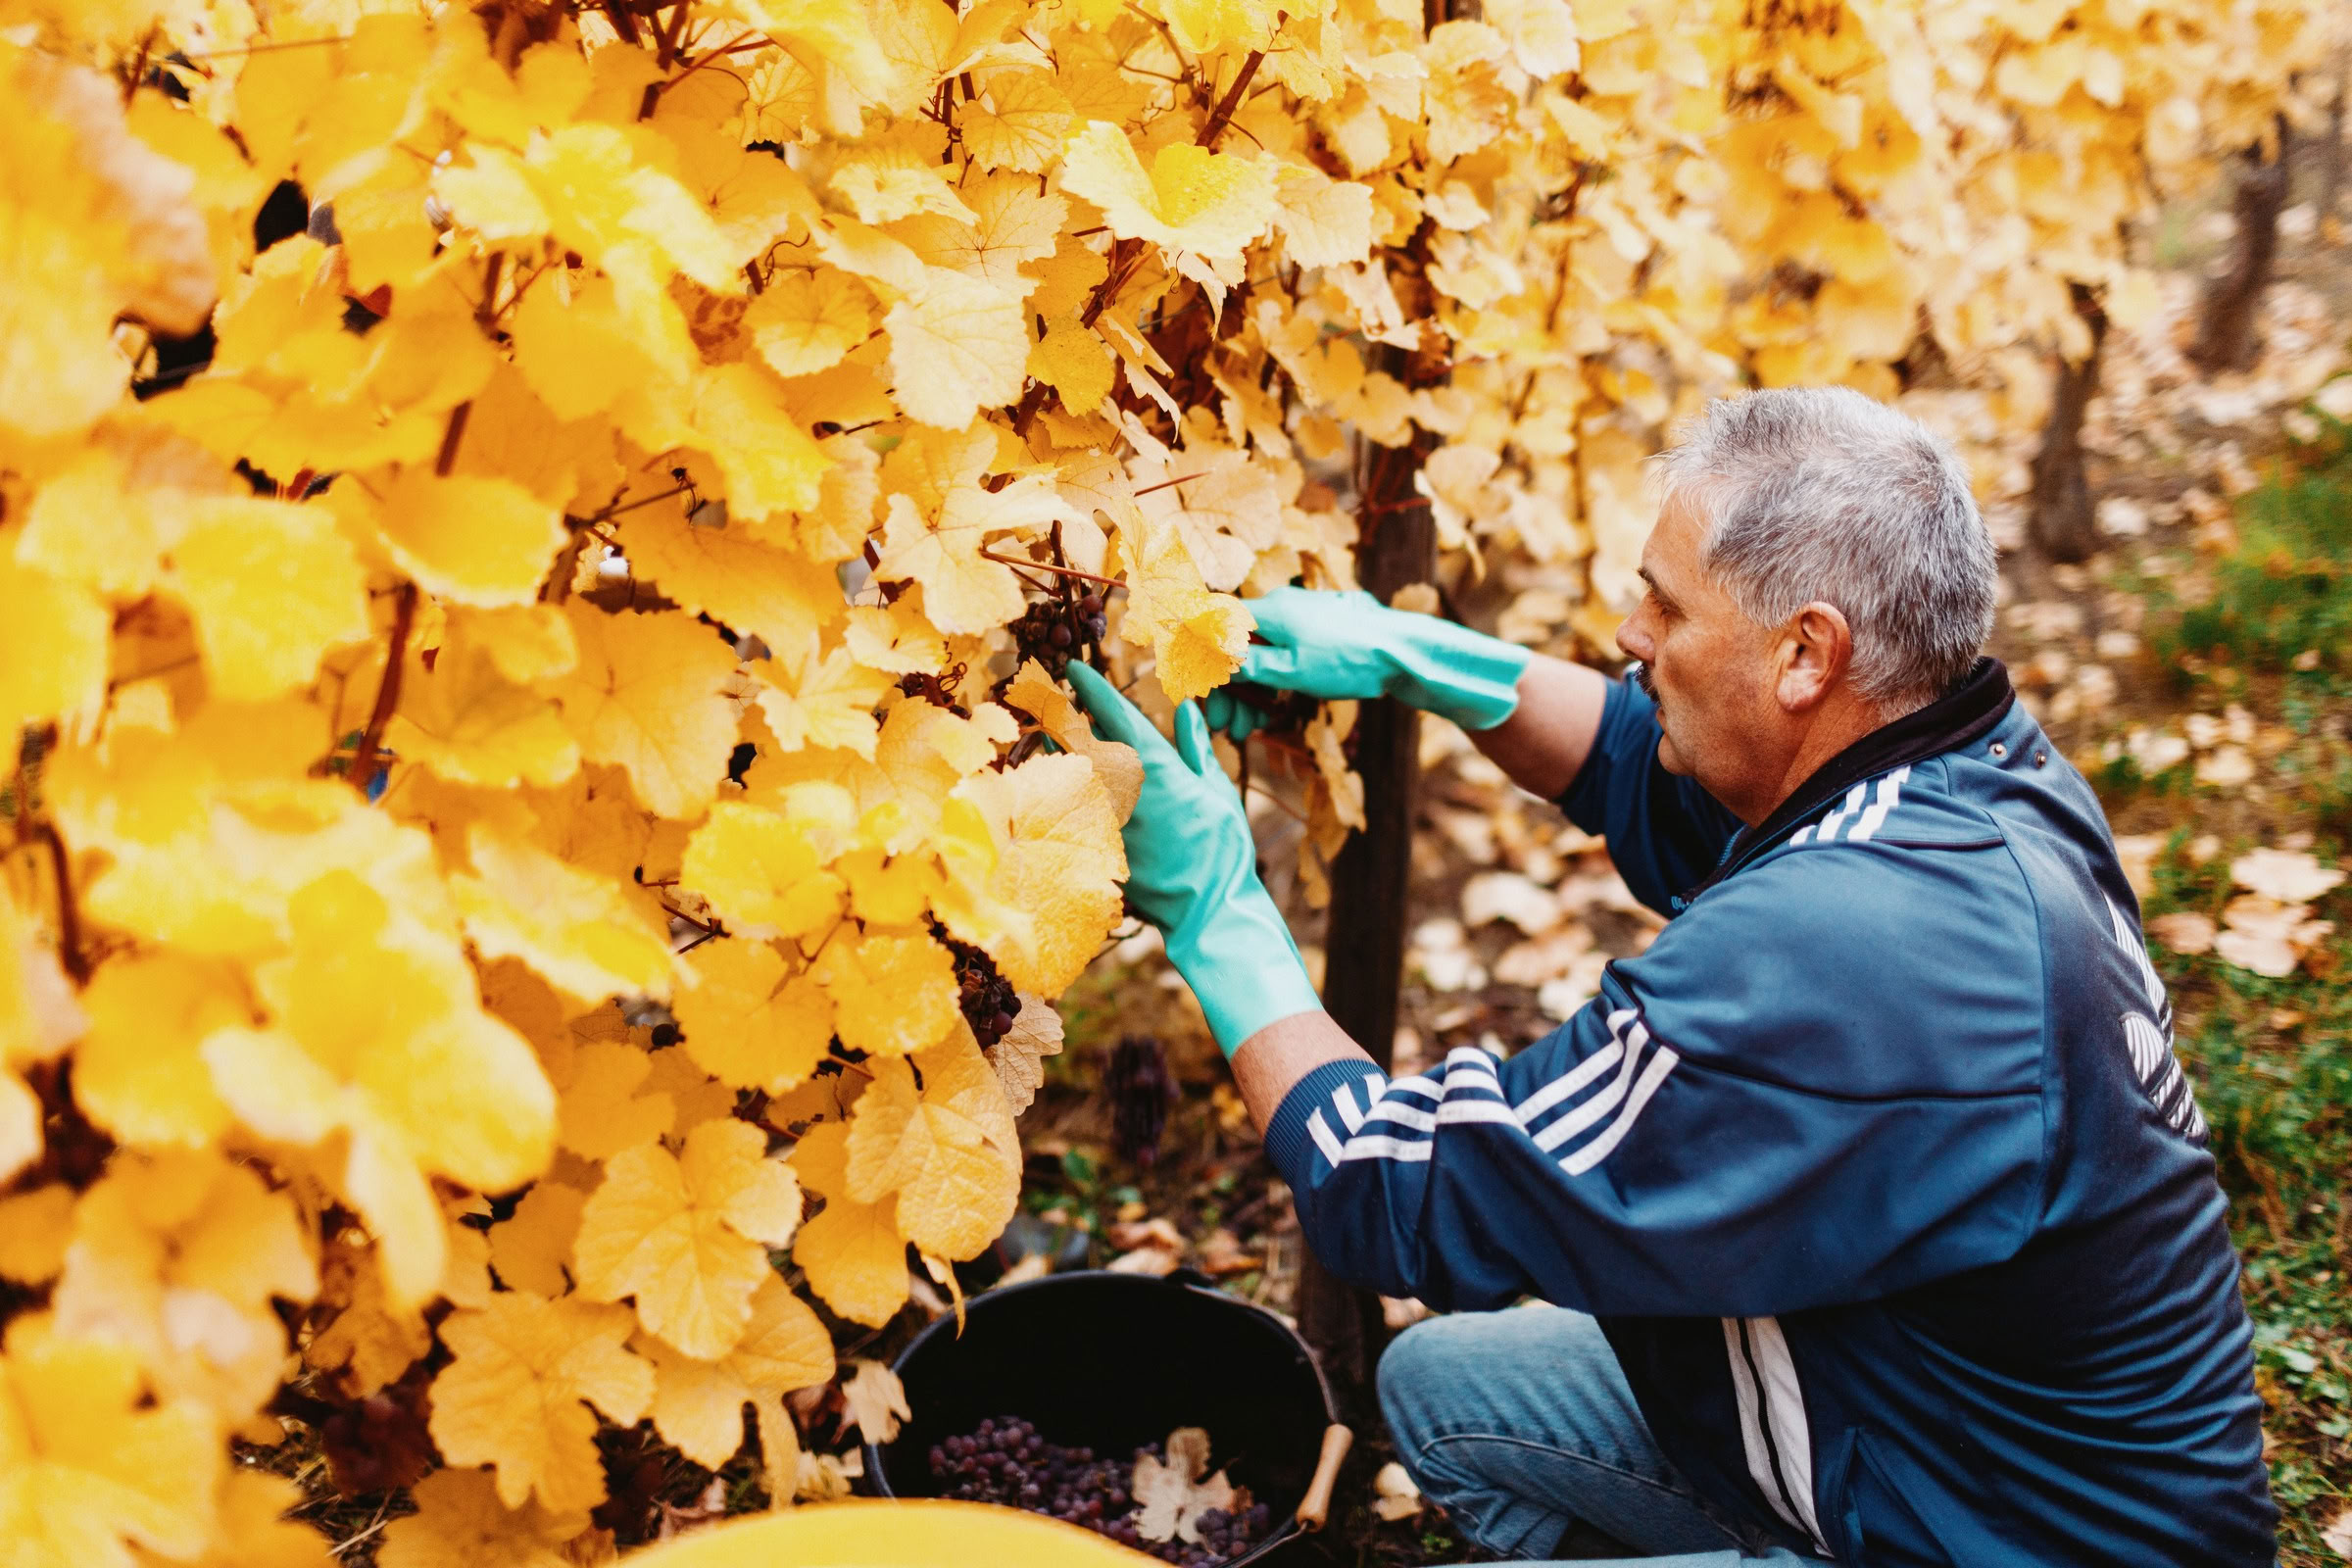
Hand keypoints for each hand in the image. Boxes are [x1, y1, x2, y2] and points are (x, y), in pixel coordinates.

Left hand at [1065, 664, 1322, 1056]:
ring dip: (1055, 756)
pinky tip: (1055, 792)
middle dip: (1061, 719)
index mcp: (1155, 766)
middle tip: (1048, 703)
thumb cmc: (1222, 847)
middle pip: (1076, 741)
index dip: (1091, 687)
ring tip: (1048, 743)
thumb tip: (1186, 709)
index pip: (1114, 714)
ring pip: (1065, 774)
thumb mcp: (1218, 791)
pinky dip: (1059, 797)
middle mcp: (1120, 787)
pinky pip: (1066, 812)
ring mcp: (1101, 817)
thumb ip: (1196, 748)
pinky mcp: (1092, 847)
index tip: (1074, 670)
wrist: (1208, 908)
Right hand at [1200, 587, 1531, 737]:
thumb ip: (1247, 663)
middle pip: (1238, 649)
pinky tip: (1272, 711)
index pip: (1216, 629)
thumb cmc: (1347, 660)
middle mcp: (1280, 608)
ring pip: (1261, 656)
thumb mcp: (1290, 669)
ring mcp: (1300, 619)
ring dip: (1251, 692)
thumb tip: (1206, 657)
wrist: (1403, 653)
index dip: (1204, 665)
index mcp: (1269, 611)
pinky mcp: (1317, 632)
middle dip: (1229, 690)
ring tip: (1250, 728)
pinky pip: (1282, 655)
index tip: (1202, 697)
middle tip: (1228, 727)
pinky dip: (1272, 682)